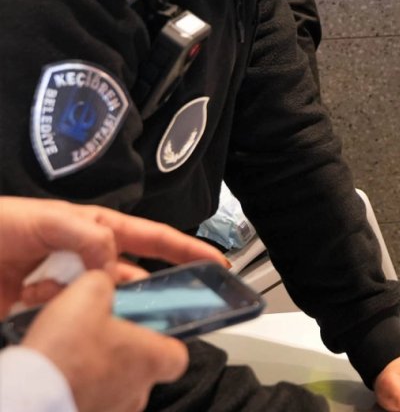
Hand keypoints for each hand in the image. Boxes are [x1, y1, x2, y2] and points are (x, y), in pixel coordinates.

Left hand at [0, 196, 226, 311]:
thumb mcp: (42, 218)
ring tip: (121, 324)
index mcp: (91, 229)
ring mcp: (60, 284)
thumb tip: (112, 260)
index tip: (215, 262)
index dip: (185, 249)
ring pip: (103, 302)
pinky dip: (75, 327)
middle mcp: (81, 257)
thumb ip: (84, 232)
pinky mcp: (37, 311)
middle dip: (152, 290)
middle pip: (131, 276)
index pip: (149, 237)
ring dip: (112, 312)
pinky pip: (69, 321)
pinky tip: (75, 328)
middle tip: (170, 309)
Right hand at [22, 270, 189, 411]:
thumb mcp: (88, 293)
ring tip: (75, 345)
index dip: (162, 334)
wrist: (30, 393)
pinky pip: (92, 392)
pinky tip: (63, 364)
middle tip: (101, 328)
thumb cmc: (66, 352)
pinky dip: (81, 379)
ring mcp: (114, 407)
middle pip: (143, 363)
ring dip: (100, 362)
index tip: (145, 320)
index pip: (177, 351)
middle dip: (124, 345)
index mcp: (154, 359)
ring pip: (116, 379)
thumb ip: (105, 281)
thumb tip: (103, 279)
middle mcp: (139, 390)